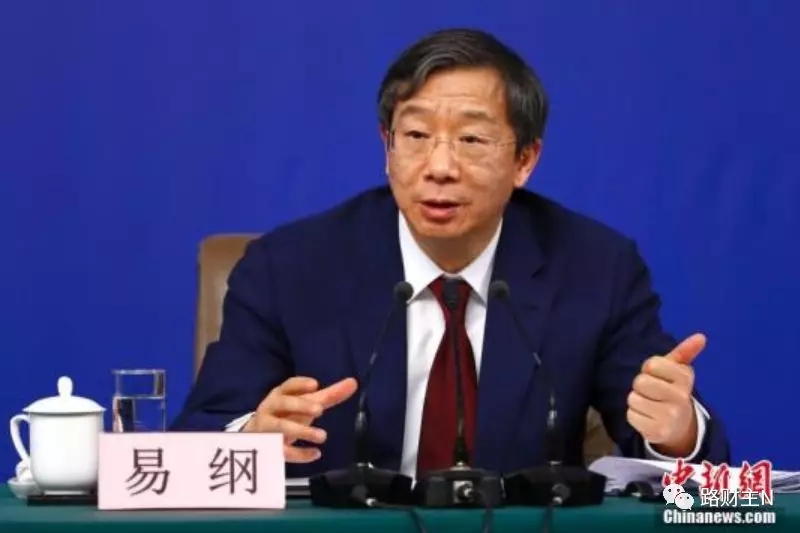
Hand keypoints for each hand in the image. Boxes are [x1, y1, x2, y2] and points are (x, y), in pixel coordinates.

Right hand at [243, 376, 357, 462]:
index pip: (287, 386)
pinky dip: (299, 453)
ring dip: (301, 431)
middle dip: (300, 405)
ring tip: (323, 436)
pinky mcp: (266, 448)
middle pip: (283, 404)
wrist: (257, 436)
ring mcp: (266, 428)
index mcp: (280, 395)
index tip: (315, 385)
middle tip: (320, 410)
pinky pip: (281, 451)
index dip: (300, 384)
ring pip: (280, 427)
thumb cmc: (286, 415)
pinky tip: (316, 454)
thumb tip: (353, 382)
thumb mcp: (306, 404)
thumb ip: (329, 395)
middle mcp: (270, 409)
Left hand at [626, 333, 705, 453]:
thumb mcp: (678, 371)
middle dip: (641, 385)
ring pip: (633, 399)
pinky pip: (631, 415)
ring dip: (636, 401)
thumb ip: (685, 352)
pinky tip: (648, 417)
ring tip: (650, 404)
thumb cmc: (672, 390)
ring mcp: (670, 416)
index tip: (658, 375)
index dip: (649, 368)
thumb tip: (701, 336)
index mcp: (685, 378)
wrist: (679, 426)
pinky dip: (635, 415)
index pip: (652, 364)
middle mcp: (680, 397)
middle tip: (651, 391)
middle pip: (640, 381)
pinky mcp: (657, 432)